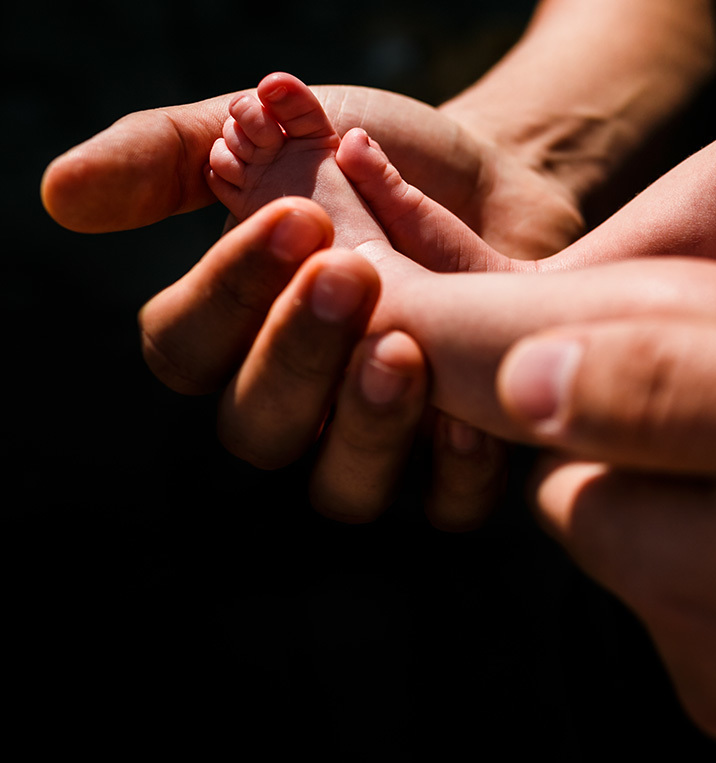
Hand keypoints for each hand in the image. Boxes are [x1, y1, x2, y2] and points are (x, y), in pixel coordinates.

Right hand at [48, 85, 580, 527]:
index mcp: (228, 335)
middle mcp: (290, 403)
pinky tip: (473, 416)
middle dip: (297, 354)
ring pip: (341, 486)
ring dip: (365, 425)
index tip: (298, 217)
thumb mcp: (272, 138)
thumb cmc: (368, 165)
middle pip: (257, 426)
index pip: (186, 346)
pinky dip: (456, 472)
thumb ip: (171, 156)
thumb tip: (62, 195)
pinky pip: (446, 504)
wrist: (487, 186)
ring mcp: (371, 443)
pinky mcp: (454, 463)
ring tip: (402, 350)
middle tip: (351, 274)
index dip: (230, 291)